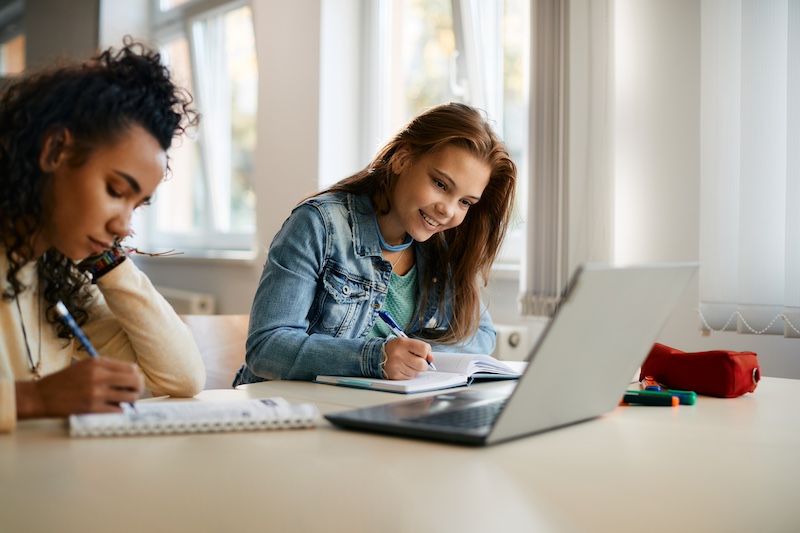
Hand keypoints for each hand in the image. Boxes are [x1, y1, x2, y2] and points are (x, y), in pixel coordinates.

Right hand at [16, 357, 143, 418]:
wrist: (40, 396)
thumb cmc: (64, 381)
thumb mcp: (85, 366)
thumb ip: (107, 369)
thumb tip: (133, 377)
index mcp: (98, 363)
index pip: (131, 368)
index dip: (136, 376)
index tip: (134, 382)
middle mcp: (98, 375)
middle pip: (135, 380)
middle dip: (138, 388)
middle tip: (134, 392)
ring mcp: (96, 392)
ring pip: (129, 397)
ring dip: (130, 400)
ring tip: (123, 401)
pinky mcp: (91, 408)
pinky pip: (117, 410)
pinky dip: (118, 410)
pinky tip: (111, 408)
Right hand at [383, 337, 433, 379]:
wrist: (380, 355)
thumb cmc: (398, 348)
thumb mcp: (409, 343)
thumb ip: (423, 348)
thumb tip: (431, 359)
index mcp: (403, 343)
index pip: (423, 349)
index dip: (426, 353)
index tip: (422, 354)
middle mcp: (398, 354)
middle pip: (421, 364)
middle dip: (423, 365)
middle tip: (418, 362)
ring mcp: (396, 366)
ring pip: (416, 372)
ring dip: (416, 370)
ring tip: (408, 364)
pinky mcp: (394, 375)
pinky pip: (410, 378)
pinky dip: (410, 374)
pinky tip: (404, 368)